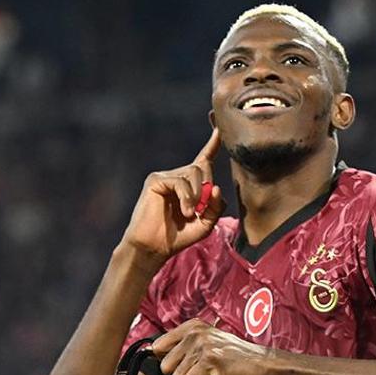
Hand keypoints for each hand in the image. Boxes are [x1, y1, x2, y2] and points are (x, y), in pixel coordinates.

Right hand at [120, 128, 224, 259]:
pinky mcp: (156, 180)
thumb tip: (216, 187)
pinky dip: (186, 197)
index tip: (220, 127)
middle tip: (200, 209)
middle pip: (204, 167)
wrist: (154, 247)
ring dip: (197, 195)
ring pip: (194, 173)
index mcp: (191, 184)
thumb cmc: (178, 236)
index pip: (204, 158)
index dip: (213, 143)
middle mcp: (178, 176)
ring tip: (191, 213)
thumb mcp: (206, 223)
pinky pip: (180, 181)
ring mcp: (166, 176)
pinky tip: (185, 211)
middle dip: (207, 188)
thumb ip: (216, 206)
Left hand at [152, 319, 272, 374]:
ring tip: (211, 373)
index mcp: (193, 326)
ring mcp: (202, 346)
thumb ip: (183, 345)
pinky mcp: (209, 361)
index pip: (158, 346)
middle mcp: (195, 332)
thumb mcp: (208, 342)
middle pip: (165, 366)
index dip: (170, 361)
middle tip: (202, 371)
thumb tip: (153, 351)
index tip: (186, 364)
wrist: (262, 364)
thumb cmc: (235, 358)